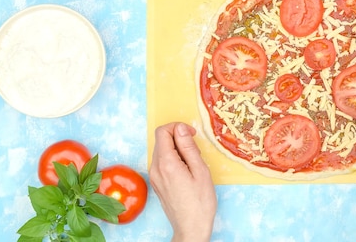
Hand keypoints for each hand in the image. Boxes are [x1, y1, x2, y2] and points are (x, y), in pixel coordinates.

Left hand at [149, 123, 216, 241]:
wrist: (191, 227)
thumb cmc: (200, 202)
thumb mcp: (200, 170)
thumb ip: (189, 147)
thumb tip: (180, 128)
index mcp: (166, 164)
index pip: (162, 132)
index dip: (178, 127)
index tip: (192, 134)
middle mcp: (155, 169)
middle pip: (161, 140)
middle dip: (179, 138)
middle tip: (196, 151)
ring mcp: (154, 176)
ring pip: (162, 150)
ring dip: (177, 149)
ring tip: (193, 163)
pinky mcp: (157, 182)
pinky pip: (162, 162)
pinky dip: (174, 159)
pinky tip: (187, 170)